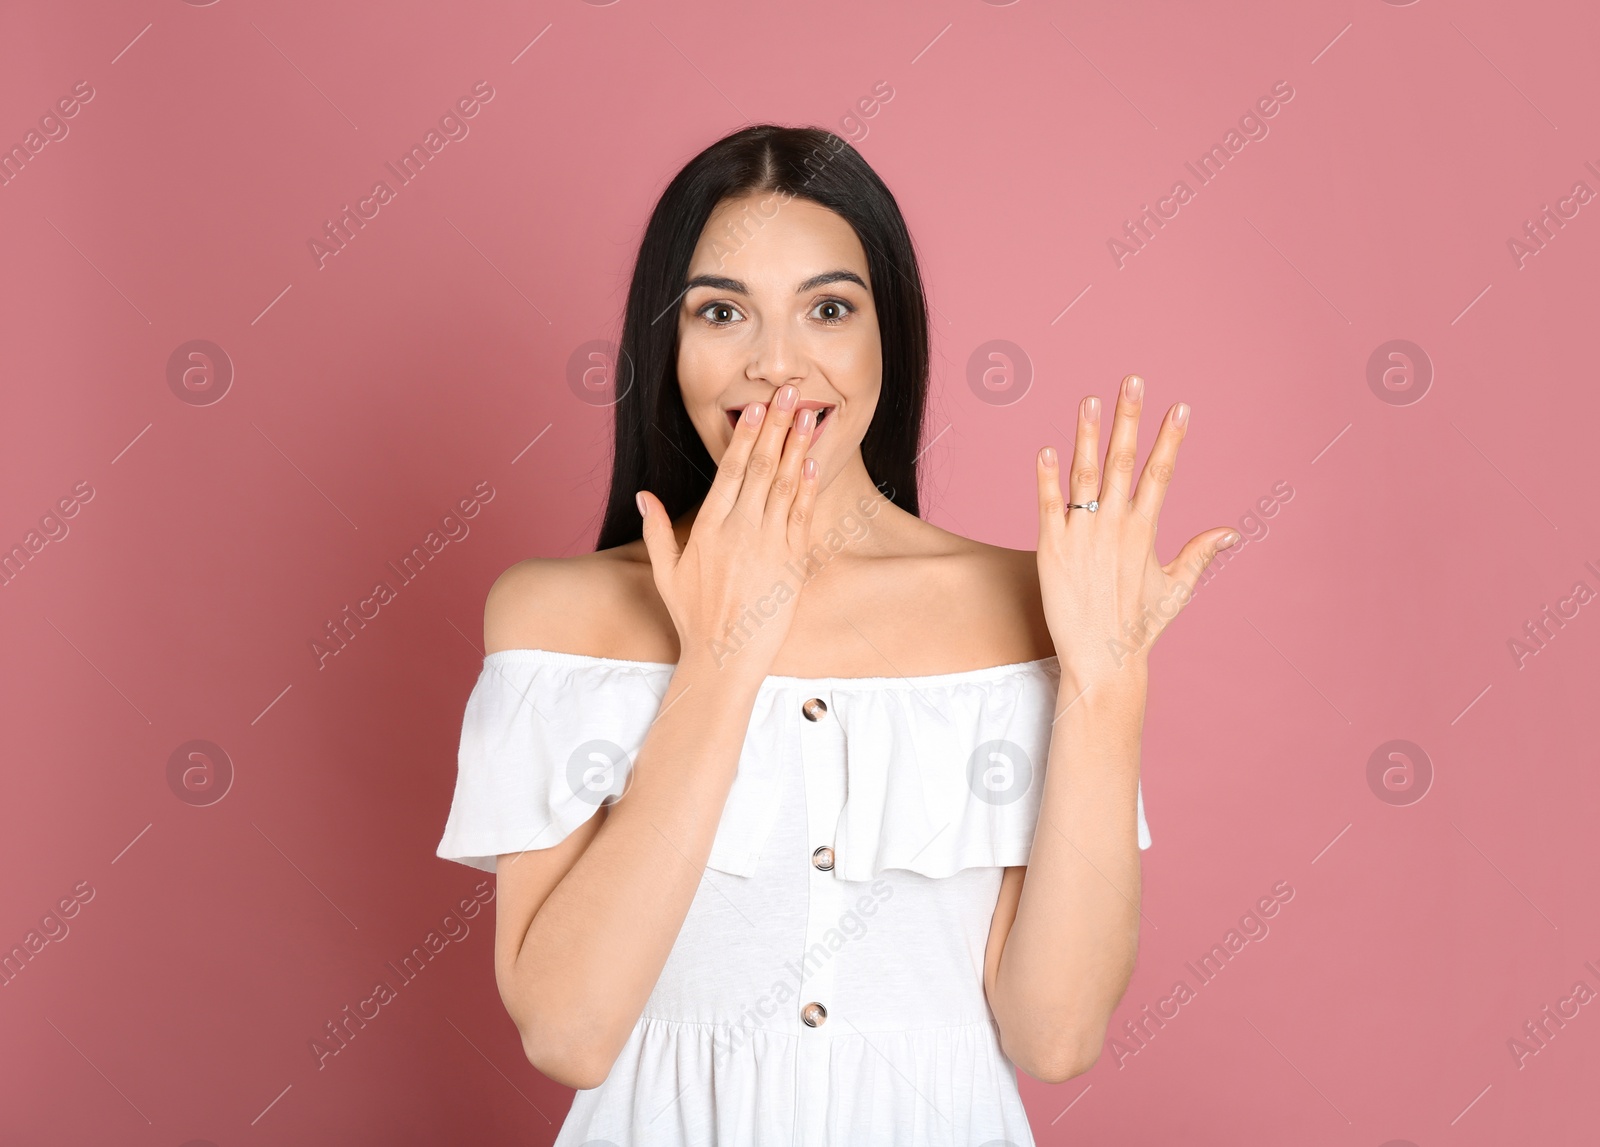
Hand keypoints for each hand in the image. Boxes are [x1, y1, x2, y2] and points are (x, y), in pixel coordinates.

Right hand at [638, 383, 819, 675]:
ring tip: (811, 414)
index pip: (731, 469)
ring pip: (786, 484)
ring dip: (799, 445)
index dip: (747, 435)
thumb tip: (644, 496)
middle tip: (792, 392)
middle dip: (778, 425)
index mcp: (709, 527)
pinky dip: (809, 484)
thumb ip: (656, 530)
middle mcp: (740, 529)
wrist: (725, 657)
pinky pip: (802, 514)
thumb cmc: (694, 617)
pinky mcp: (791, 561)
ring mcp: (769, 544)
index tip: (757, 406)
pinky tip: (814, 459)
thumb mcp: (665, 573)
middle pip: (763, 466)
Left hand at [1035, 373, 1238, 695]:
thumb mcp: (1176, 587)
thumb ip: (1200, 553)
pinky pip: (1048, 506)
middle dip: (1129, 418)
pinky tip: (1045, 449)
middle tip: (1132, 380)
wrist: (1102, 660)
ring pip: (1084, 475)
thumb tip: (1232, 530)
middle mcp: (1116, 527)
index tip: (1180, 407)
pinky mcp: (1052, 549)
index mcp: (1146, 531)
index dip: (1171, 439)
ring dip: (1087, 435)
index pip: (1161, 473)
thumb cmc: (1138, 626)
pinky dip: (1047, 478)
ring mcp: (1082, 536)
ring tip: (1089, 400)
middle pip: (1123, 462)